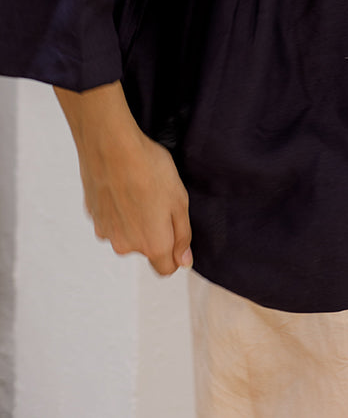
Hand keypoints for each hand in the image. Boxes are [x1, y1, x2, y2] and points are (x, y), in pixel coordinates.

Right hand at [54, 81, 192, 275]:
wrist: (112, 148)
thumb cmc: (150, 170)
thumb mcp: (180, 200)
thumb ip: (183, 235)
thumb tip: (183, 261)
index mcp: (152, 244)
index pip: (166, 268)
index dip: (175, 253)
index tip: (176, 231)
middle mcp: (126, 247)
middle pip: (146, 249)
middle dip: (155, 231)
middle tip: (159, 200)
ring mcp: (107, 233)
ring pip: (127, 234)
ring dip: (135, 220)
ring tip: (140, 190)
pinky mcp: (94, 218)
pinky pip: (112, 221)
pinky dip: (118, 210)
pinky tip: (123, 187)